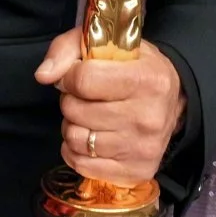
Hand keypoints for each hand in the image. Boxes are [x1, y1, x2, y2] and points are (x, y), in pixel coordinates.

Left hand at [35, 28, 182, 185]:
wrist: (171, 99)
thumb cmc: (134, 67)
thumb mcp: (106, 44)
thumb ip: (68, 49)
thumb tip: (44, 75)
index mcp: (147, 79)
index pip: (84, 80)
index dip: (69, 76)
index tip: (75, 75)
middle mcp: (148, 117)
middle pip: (76, 111)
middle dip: (71, 101)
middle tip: (85, 97)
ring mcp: (143, 148)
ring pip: (76, 140)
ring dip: (73, 126)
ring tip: (88, 117)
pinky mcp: (137, 172)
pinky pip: (82, 165)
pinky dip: (76, 151)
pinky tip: (90, 137)